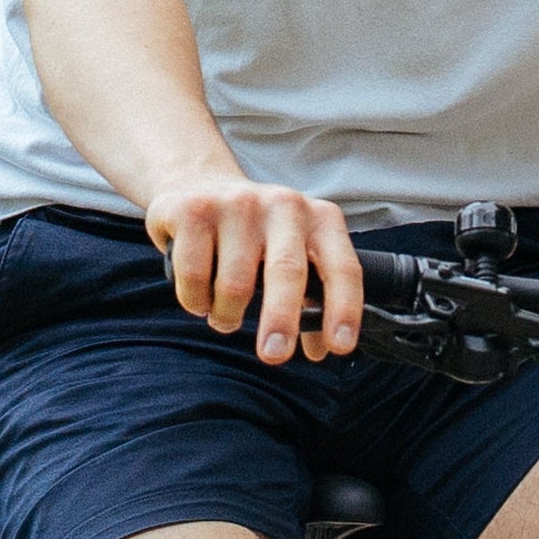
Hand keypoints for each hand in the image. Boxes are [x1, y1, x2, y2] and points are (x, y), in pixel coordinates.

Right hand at [144, 169, 362, 364]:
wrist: (198, 183)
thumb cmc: (256, 234)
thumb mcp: (293, 253)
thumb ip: (311, 298)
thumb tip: (320, 351)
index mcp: (321, 219)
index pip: (342, 267)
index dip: (344, 308)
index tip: (340, 346)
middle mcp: (284, 205)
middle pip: (287, 272)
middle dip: (282, 321)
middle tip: (275, 355)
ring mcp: (237, 204)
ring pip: (234, 284)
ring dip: (227, 316)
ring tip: (224, 317)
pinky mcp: (193, 210)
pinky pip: (194, 276)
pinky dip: (195, 301)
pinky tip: (199, 299)